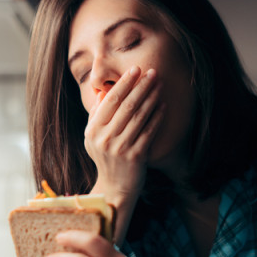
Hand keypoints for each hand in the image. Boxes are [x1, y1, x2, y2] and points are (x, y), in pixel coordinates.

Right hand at [85, 66, 164, 243]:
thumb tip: (103, 92)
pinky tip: (163, 105)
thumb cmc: (106, 157)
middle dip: (141, 86)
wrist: (115, 187)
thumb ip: (97, 115)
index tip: (135, 70)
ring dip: (151, 97)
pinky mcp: (136, 156)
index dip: (123, 83)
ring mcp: (120, 148)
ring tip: (159, 85)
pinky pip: (149, 131)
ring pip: (139, 116)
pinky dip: (156, 116)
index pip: (110, 101)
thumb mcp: (94, 137)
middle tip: (152, 72)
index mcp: (93, 131)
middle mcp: (105, 139)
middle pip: (126, 105)